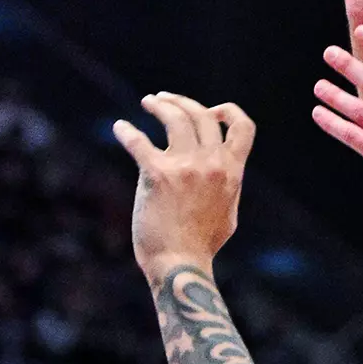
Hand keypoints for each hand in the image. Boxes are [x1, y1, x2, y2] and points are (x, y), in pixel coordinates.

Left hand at [114, 94, 255, 278]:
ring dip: (161, 105)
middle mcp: (212, 164)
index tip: (212, 110)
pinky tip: (120, 128)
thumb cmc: (201, 245)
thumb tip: (223, 175)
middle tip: (164, 99)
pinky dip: (127, 132)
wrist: (180, 264)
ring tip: (148, 102)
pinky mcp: (157, 175)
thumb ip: (227, 187)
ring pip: (175, 118)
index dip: (228, 111)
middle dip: (182, 101)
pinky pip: (139, 142)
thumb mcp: (228, 212)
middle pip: (202, 114)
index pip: (243, 127)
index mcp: (232, 172)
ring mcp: (186, 168)